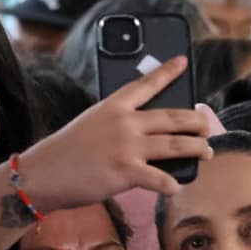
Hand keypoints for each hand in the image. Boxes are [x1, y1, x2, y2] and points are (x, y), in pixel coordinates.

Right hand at [22, 56, 212, 213]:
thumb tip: (149, 136)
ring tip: (207, 152)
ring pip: (175, 145)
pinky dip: (172, 185)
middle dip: (196, 121)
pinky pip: (160, 179)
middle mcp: (125, 123)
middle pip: (172, 117)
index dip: (167, 73)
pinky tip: (177, 187)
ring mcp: (127, 147)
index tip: (183, 62)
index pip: (145, 84)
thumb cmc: (67, 152)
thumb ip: (119, 125)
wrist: (43, 173)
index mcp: (114, 106)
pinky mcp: (126, 172)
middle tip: (207, 126)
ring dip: (197, 148)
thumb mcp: (92, 125)